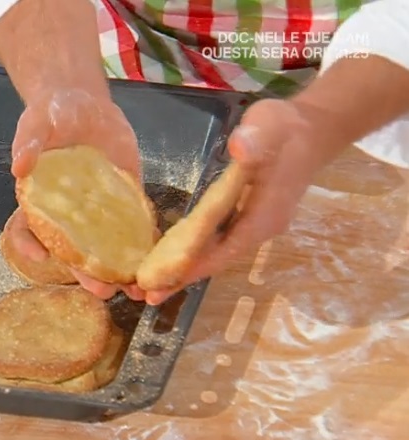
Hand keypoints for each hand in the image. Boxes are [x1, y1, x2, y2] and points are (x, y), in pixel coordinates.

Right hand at [6, 87, 145, 300]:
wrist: (86, 104)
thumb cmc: (53, 113)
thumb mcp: (37, 121)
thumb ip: (28, 142)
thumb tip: (18, 167)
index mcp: (40, 200)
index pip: (29, 230)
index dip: (30, 246)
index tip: (42, 258)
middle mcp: (67, 214)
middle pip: (73, 251)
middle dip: (87, 274)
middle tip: (103, 291)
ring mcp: (97, 212)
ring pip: (105, 248)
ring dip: (120, 271)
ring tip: (137, 291)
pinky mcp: (124, 201)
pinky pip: (133, 227)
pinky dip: (145, 246)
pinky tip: (158, 261)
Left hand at [144, 98, 339, 305]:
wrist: (311, 129)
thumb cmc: (285, 128)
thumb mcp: (269, 126)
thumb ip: (256, 139)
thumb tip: (241, 147)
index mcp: (263, 214)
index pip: (225, 249)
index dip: (193, 266)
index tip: (162, 282)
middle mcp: (259, 228)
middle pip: (216, 260)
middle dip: (182, 278)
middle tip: (145, 296)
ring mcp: (254, 226)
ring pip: (215, 254)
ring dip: (185, 270)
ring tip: (149, 287)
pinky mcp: (247, 219)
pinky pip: (216, 243)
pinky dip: (193, 254)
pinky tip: (169, 259)